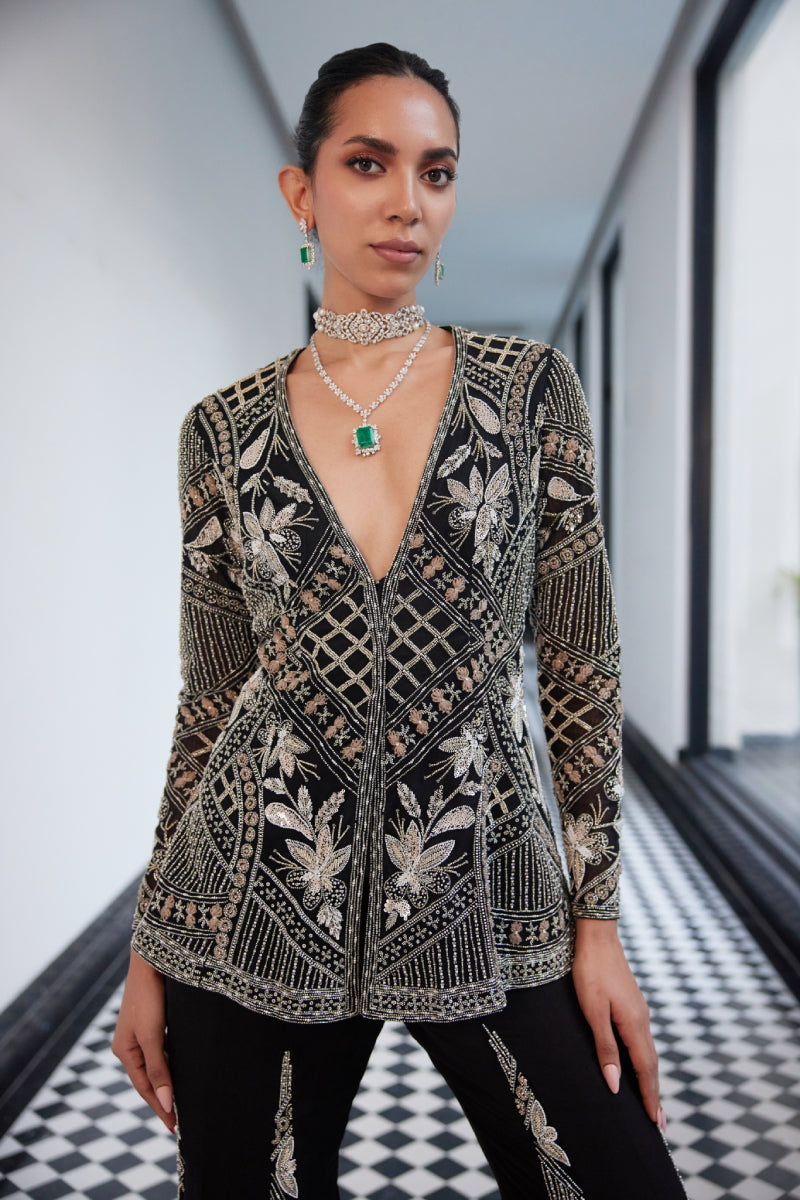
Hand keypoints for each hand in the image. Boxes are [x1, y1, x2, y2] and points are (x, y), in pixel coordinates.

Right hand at [111, 950, 175, 1133]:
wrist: (154, 958)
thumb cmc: (149, 996)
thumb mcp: (152, 1035)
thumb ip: (159, 1069)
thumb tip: (166, 1104)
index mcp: (125, 1050)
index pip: (145, 1088)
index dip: (160, 1107)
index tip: (175, 1127)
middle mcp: (131, 1044)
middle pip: (149, 1079)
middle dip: (164, 1099)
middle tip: (182, 1120)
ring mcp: (142, 1033)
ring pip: (157, 1065)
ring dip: (169, 1082)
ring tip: (184, 1101)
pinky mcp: (154, 1021)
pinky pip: (163, 1051)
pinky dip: (172, 1064)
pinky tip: (183, 1070)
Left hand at [571, 918, 665, 1130]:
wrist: (596, 935)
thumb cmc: (590, 972)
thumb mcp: (593, 1012)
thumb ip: (605, 1048)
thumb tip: (616, 1084)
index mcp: (634, 1024)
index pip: (646, 1071)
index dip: (650, 1098)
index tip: (655, 1124)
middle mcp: (642, 1019)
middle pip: (651, 1064)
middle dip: (654, 1094)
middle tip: (658, 1125)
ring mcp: (639, 1010)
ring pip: (647, 1051)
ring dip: (649, 1078)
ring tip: (650, 1102)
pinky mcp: (632, 1003)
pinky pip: (641, 1039)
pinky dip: (643, 1060)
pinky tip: (637, 1064)